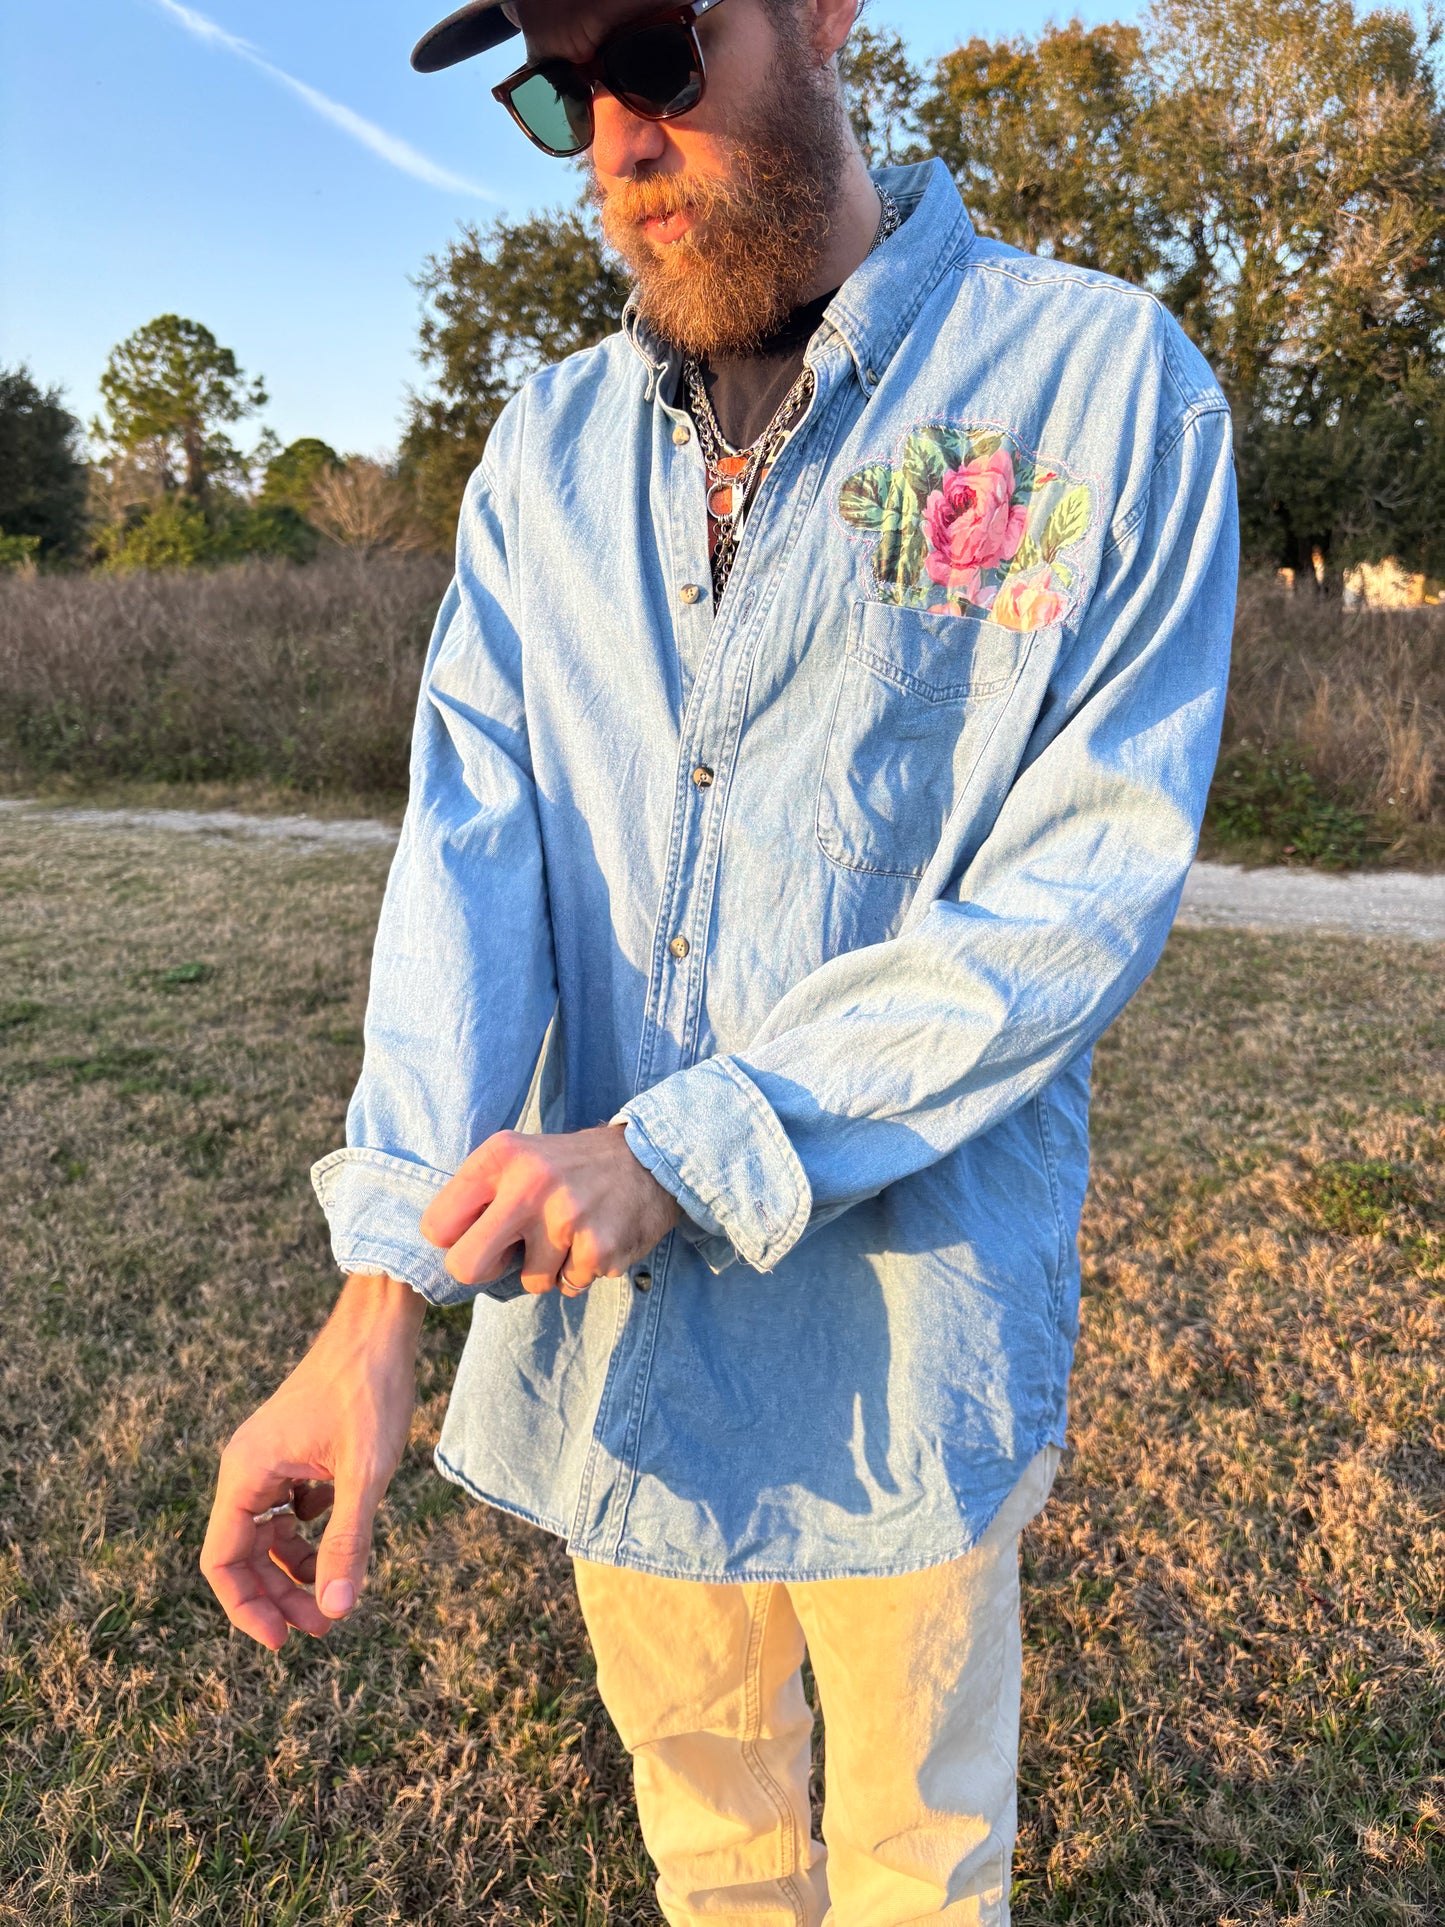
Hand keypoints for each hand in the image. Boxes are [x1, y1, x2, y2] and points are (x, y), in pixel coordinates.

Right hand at [200, 1272, 425, 1650]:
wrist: (381, 1325)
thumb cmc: (370, 1389)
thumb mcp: (365, 1472)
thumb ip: (348, 1541)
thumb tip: (337, 1611)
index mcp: (246, 1472)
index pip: (223, 1561)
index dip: (248, 1609)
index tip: (286, 1640)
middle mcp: (248, 1467)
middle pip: (245, 1553)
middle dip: (280, 1595)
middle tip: (326, 1626)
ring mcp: (271, 1458)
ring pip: (270, 1534)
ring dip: (298, 1569)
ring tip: (337, 1597)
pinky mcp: (296, 1451)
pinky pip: (290, 1509)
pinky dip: (312, 1534)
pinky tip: (343, 1537)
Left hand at [420, 1124, 680, 1296]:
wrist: (649, 1158)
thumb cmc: (569, 1166)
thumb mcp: (518, 1155)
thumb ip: (480, 1193)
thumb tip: (443, 1247)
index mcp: (499, 1157)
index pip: (437, 1226)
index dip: (456, 1239)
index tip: (478, 1232)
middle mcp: (528, 1184)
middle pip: (465, 1266)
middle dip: (485, 1270)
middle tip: (509, 1255)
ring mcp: (566, 1218)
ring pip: (529, 1282)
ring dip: (548, 1268)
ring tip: (568, 1234)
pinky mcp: (598, 1247)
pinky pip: (570, 1285)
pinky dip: (580, 1270)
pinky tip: (593, 1239)